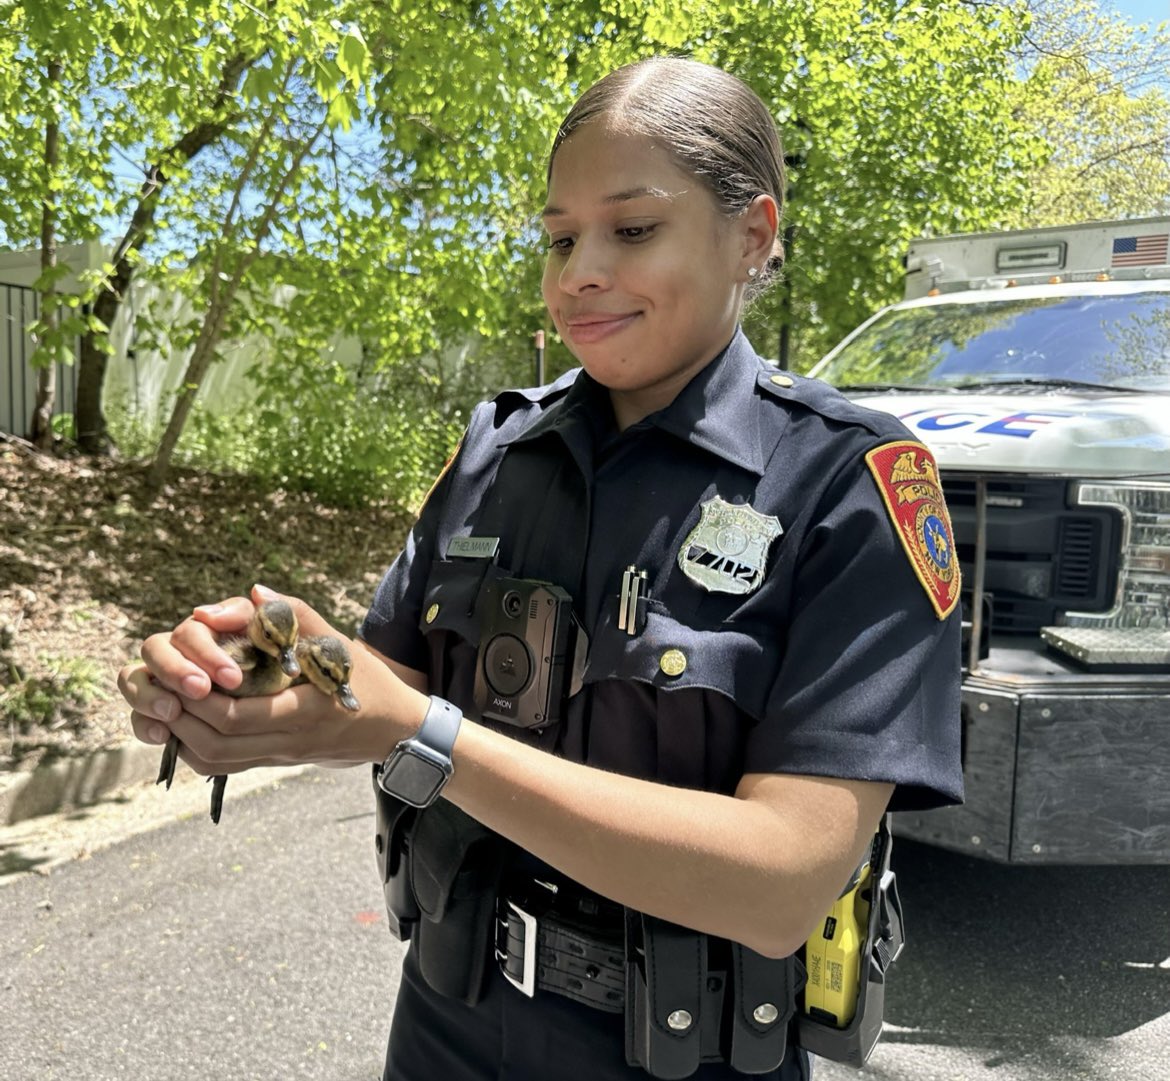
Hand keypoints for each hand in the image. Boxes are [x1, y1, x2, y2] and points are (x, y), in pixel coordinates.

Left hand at [117, 585, 427, 776]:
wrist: (392, 728)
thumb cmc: (365, 679)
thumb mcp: (338, 641)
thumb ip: (296, 615)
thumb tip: (253, 592)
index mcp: (306, 710)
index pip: (238, 717)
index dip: (201, 700)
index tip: (185, 673)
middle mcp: (289, 741)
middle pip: (217, 745)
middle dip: (182, 718)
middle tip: (164, 687)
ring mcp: (279, 756)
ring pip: (215, 761)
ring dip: (182, 736)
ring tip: (168, 703)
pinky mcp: (273, 762)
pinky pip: (224, 767)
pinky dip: (194, 749)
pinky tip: (185, 722)